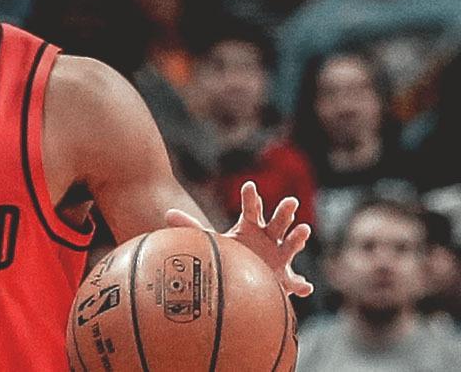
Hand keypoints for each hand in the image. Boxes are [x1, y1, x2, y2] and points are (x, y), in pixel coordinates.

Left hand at [165, 181, 313, 297]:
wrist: (250, 276)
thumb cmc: (234, 253)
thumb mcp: (214, 240)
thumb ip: (193, 227)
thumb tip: (167, 214)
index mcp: (252, 227)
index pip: (251, 209)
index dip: (250, 198)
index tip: (249, 186)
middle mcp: (269, 238)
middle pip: (277, 222)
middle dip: (284, 212)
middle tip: (290, 201)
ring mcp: (281, 256)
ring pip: (291, 245)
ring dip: (298, 238)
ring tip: (304, 230)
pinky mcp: (286, 278)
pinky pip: (295, 283)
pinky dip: (301, 285)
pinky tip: (305, 287)